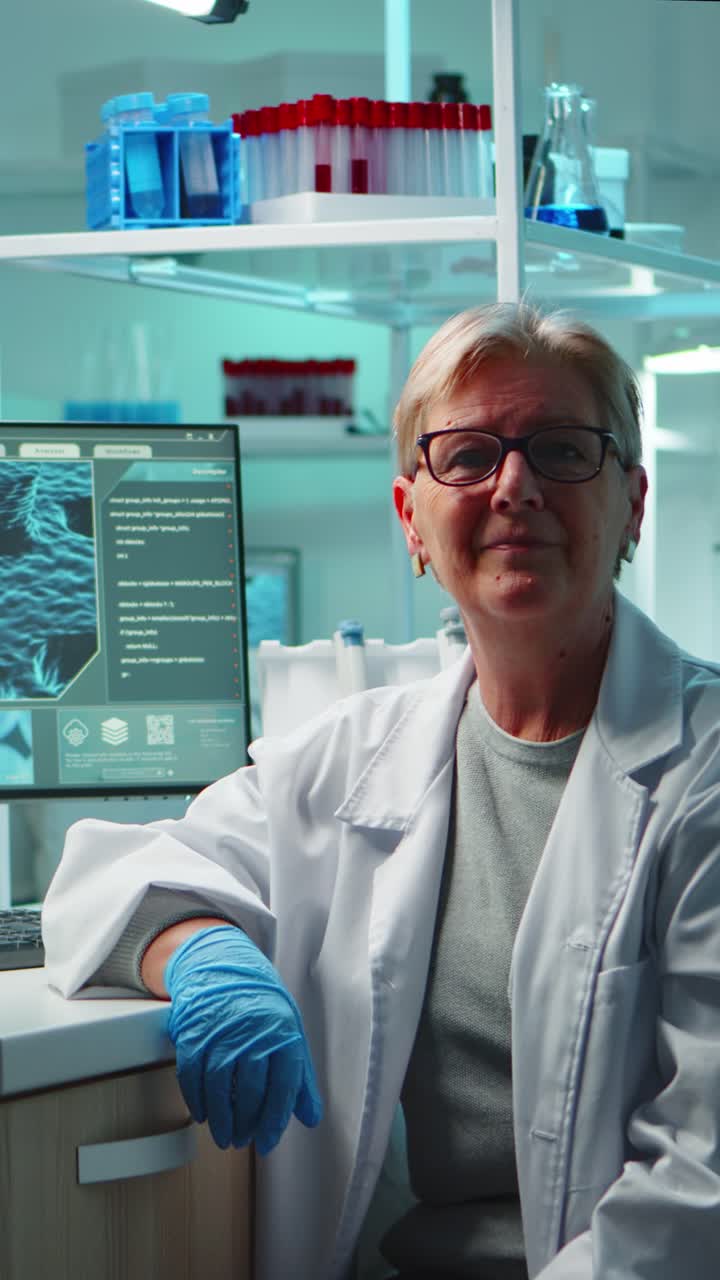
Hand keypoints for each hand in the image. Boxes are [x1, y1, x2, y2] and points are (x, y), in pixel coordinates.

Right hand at [164, 924, 321, 1154]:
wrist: (222, 964)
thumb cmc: (261, 1003)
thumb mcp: (288, 1030)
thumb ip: (299, 1075)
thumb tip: (311, 1117)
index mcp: (282, 1033)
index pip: (282, 1086)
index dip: (275, 1120)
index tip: (267, 1142)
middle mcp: (252, 1033)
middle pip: (249, 1091)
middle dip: (246, 1124)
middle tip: (243, 1141)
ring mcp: (221, 1033)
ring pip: (219, 1088)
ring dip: (221, 1119)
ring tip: (225, 1137)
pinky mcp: (194, 1033)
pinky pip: (193, 1075)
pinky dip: (197, 1100)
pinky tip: (203, 1115)